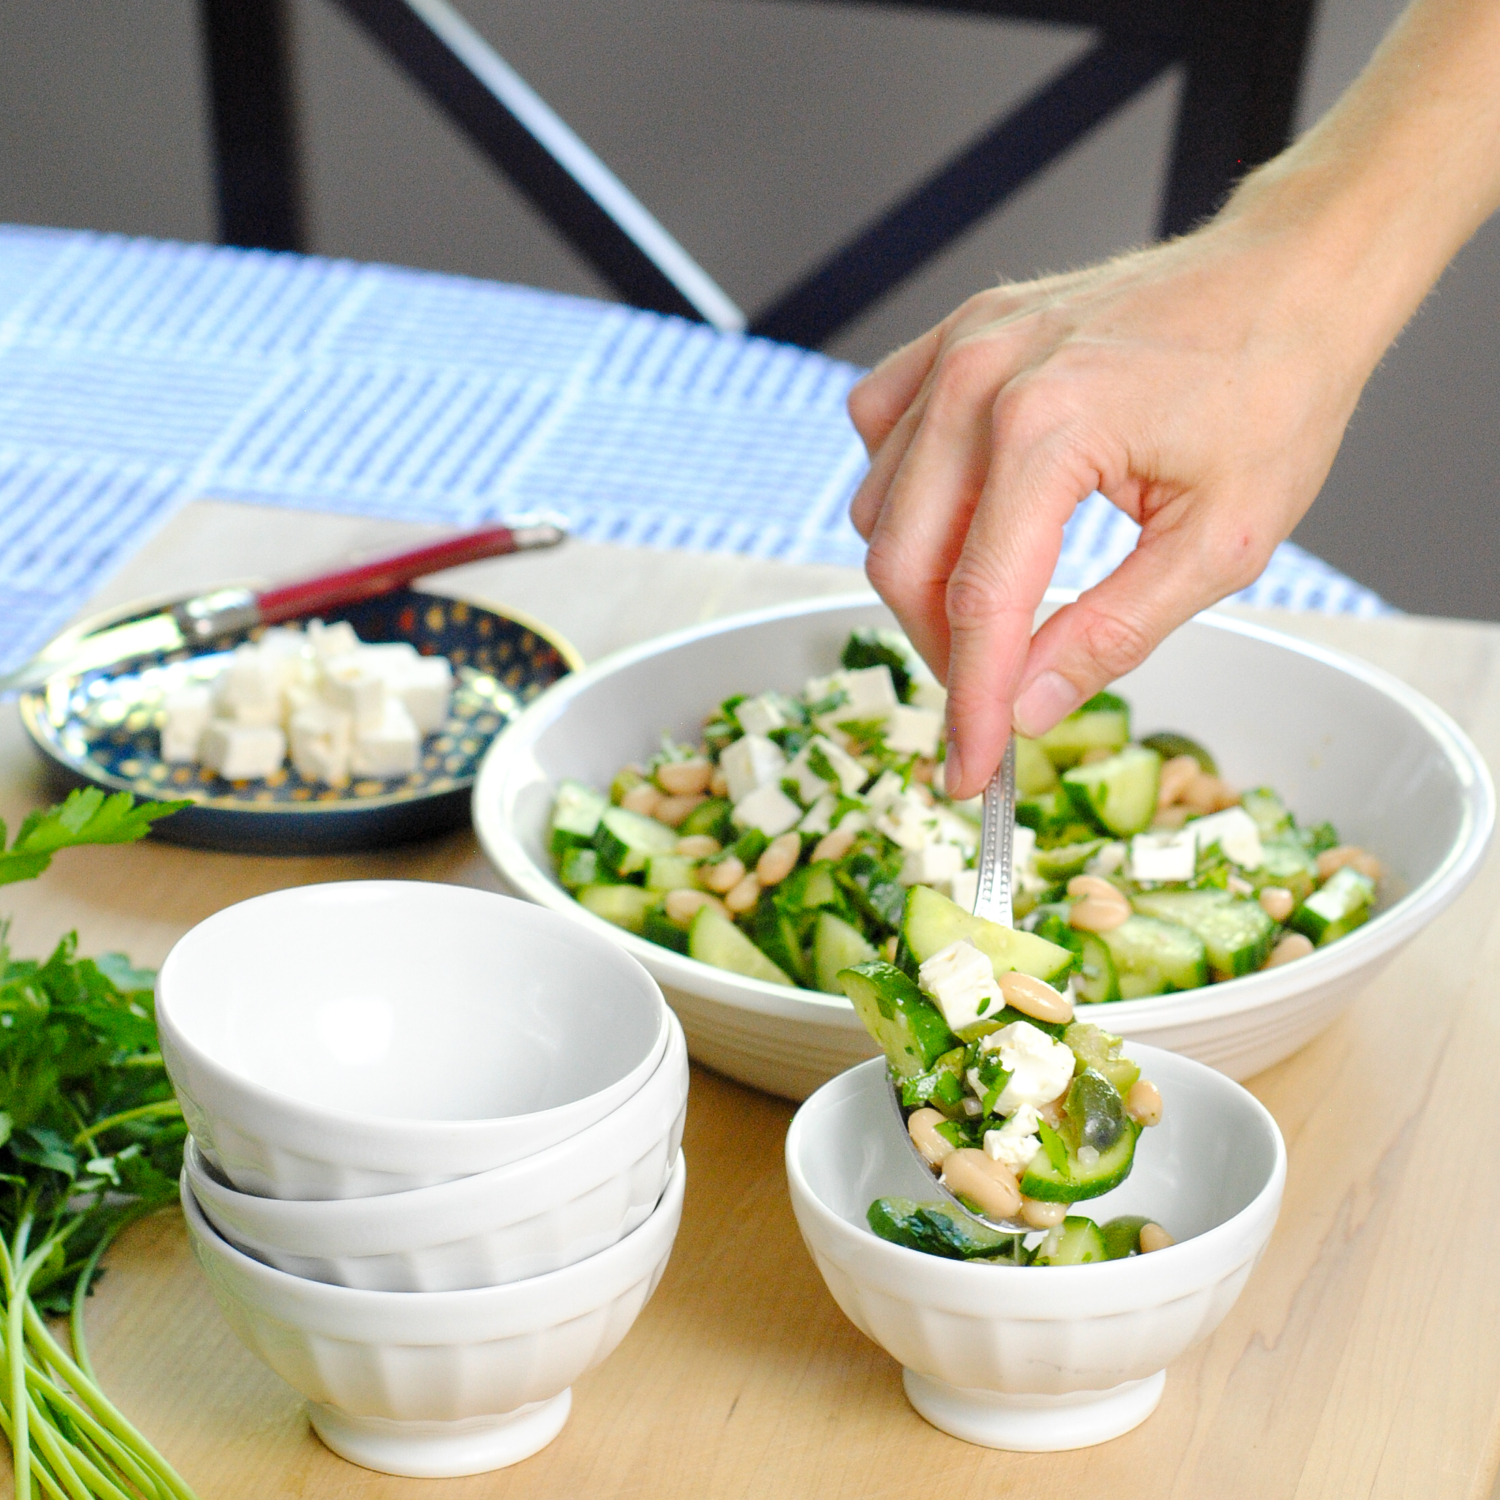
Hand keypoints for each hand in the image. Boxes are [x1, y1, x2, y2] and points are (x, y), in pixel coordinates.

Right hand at [846, 220, 1375, 800]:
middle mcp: (981, 380)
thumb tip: (1030, 708)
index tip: (972, 774)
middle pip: (904, 563)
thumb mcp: (1221, 543)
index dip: (972, 706)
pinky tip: (960, 513)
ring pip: (880, 508)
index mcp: (1049, 429)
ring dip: (922, 580)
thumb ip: (1113, 633)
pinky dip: (902, 493)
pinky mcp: (954, 336)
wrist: (1292, 277)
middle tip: (993, 698)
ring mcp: (959, 348)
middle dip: (943, 652)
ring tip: (995, 610)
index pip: (979, 605)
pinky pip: (880, 434)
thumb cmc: (1274, 392)